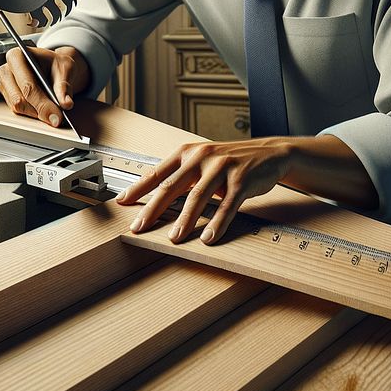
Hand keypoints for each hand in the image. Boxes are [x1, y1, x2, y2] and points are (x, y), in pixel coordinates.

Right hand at [0, 45, 89, 125]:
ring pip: (18, 108)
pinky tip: (44, 108)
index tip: (56, 115)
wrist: (52, 67)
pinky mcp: (7, 96)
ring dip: (37, 113)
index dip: (42, 103)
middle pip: (20, 99)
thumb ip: (64, 86)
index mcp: (17, 56)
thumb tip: (65, 104)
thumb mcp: (65, 68)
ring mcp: (5, 84)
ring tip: (53, 110)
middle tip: (57, 118)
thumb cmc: (55, 64)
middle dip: (40, 111)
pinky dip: (33, 113)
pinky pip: (19, 111)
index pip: (27, 85)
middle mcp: (6, 70)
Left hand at [116, 139, 292, 244]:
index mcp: (187, 153)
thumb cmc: (231, 161)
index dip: (138, 189)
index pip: (157, 173)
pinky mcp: (242, 179)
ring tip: (174, 238)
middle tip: (139, 227)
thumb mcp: (203, 163)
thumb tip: (156, 200)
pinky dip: (217, 223)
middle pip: (172, 186)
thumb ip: (182, 177)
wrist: (269, 153)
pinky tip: (209, 237)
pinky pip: (227, 205)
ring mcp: (222, 167)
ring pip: (197, 197)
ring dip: (184, 220)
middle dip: (153, 209)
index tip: (121, 203)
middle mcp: (201, 157)